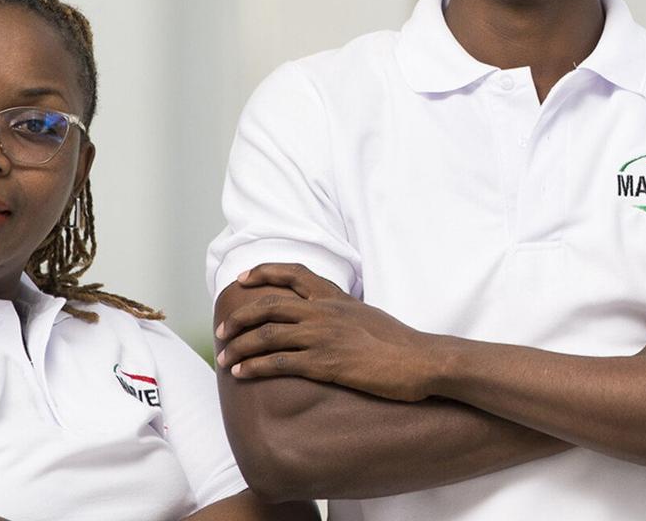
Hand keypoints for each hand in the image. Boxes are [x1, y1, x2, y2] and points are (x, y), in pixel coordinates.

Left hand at [215, 264, 442, 401]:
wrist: (423, 361)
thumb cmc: (401, 344)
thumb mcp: (370, 316)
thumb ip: (346, 313)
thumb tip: (334, 319)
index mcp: (336, 298)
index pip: (294, 274)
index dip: (264, 273)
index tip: (244, 278)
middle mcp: (325, 312)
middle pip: (268, 305)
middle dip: (239, 318)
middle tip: (223, 331)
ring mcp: (323, 336)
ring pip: (267, 334)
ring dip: (239, 346)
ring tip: (224, 359)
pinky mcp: (325, 362)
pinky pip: (278, 362)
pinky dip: (254, 366)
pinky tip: (242, 374)